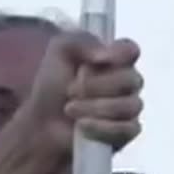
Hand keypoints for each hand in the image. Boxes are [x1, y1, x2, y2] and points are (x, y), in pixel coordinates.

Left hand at [19, 31, 144, 153]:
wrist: (42, 124)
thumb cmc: (53, 85)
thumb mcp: (59, 51)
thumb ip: (81, 41)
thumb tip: (105, 55)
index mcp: (115, 58)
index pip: (132, 50)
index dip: (120, 54)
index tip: (98, 61)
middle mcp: (127, 82)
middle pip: (131, 79)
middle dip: (97, 86)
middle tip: (70, 90)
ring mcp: (129, 108)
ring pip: (130, 105)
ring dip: (95, 107)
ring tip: (70, 109)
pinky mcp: (126, 133)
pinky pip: (128, 129)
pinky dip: (102, 127)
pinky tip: (82, 126)